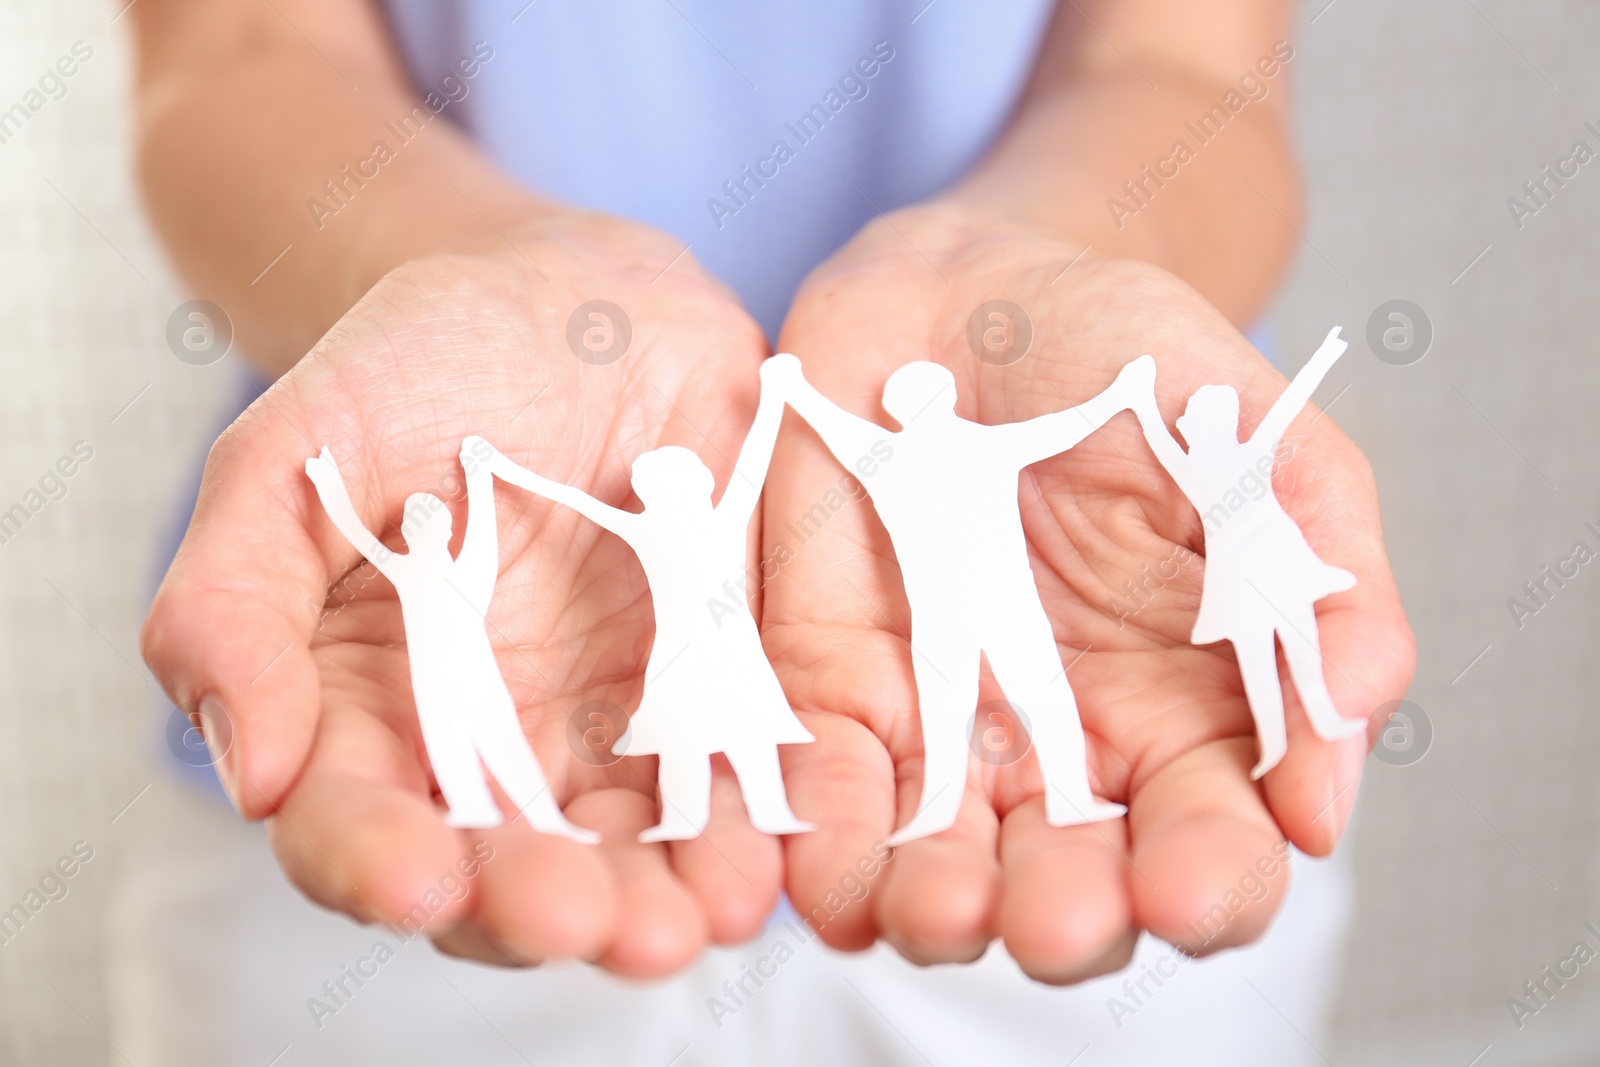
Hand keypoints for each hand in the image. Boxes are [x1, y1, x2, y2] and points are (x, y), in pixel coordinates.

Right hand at [142, 211, 782, 975]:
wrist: (580, 299)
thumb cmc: (421, 363)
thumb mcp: (298, 450)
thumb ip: (237, 597)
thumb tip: (254, 773)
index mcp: (372, 707)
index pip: (356, 821)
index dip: (375, 862)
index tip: (417, 877)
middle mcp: (493, 745)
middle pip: (505, 870)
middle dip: (542, 908)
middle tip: (586, 921)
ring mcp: (612, 726)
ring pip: (630, 849)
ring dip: (664, 895)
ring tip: (704, 913)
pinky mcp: (718, 689)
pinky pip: (739, 772)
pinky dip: (758, 817)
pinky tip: (777, 843)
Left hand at [761, 204, 1413, 981]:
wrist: (959, 293)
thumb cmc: (1123, 360)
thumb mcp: (1252, 441)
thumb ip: (1319, 578)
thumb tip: (1340, 752)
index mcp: (1187, 711)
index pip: (1212, 842)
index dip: (1212, 882)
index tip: (1194, 887)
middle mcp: (1064, 748)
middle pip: (1072, 883)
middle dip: (1065, 920)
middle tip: (1054, 918)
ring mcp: (943, 726)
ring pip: (940, 865)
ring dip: (933, 908)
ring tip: (929, 910)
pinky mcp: (832, 689)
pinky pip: (826, 786)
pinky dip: (820, 835)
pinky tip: (822, 868)